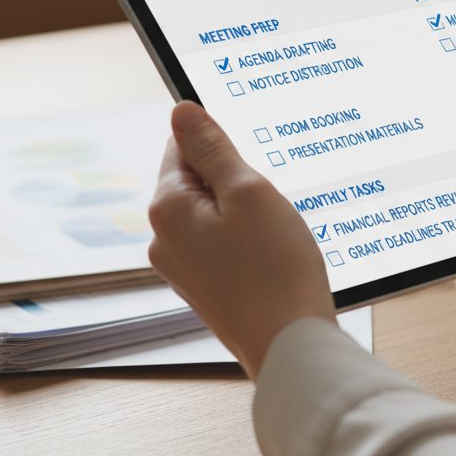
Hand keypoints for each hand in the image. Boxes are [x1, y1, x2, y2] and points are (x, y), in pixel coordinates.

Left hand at [148, 101, 336, 378]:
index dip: (223, 143)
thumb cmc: (274, 268)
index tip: (255, 155)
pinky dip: (250, 238)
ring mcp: (185, 267)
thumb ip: (212, 148)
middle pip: (198, 180)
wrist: (290, 345)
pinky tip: (275, 252)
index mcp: (168, 209)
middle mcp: (165, 239)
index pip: (183, 146)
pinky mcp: (208, 287)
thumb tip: (182, 111)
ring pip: (215, 212)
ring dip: (247, 210)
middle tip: (274, 197)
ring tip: (278, 229)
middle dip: (237, 178)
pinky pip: (224, 243)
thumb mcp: (248, 191)